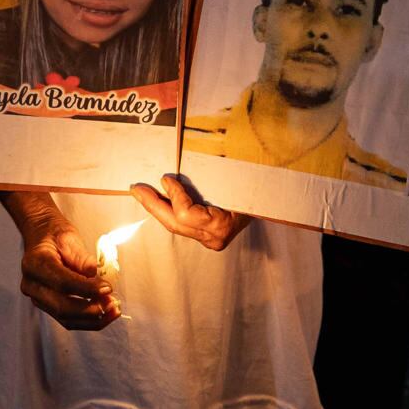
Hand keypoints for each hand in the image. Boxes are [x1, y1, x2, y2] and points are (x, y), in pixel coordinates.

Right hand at [17, 209, 119, 330]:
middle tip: (112, 303)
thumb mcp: (69, 237)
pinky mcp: (47, 306)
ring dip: (93, 319)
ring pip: (65, 318)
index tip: (107, 288)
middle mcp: (32, 285)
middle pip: (61, 306)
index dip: (86, 288)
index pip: (62, 282)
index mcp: (35, 263)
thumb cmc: (55, 235)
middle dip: (90, 309)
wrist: (42, 237)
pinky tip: (106, 313)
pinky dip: (89, 321)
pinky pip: (68, 320)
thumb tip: (96, 274)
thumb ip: (81, 257)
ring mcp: (38, 298)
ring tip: (113, 310)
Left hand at [131, 174, 248, 251]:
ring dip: (157, 207)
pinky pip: (182, 223)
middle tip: (136, 189)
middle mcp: (214, 237)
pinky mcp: (206, 237)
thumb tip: (183, 168)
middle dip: (153, 205)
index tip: (165, 178)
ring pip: (176, 225)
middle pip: (175, 223)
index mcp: (222, 226)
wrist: (272, 204)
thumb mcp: (237, 182)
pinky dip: (169, 209)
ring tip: (142, 192)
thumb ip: (214, 179)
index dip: (174, 196)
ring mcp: (210, 240)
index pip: (187, 215)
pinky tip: (158, 198)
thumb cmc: (256, 190)